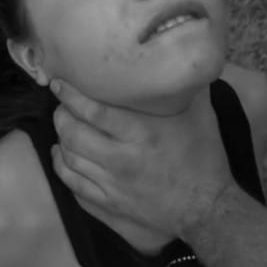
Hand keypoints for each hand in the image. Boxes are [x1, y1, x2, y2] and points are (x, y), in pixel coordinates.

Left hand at [49, 79, 234, 237]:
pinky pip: (74, 186)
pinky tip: (62, 157)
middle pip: (73, 134)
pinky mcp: (110, 204)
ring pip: (69, 160)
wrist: (207, 208)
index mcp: (141, 133)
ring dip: (60, 140)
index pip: (93, 111)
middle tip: (62, 106)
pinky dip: (62, 168)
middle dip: (61, 116)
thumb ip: (187, 86)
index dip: (71, 96)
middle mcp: (121, 158)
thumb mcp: (201, 115)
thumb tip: (182, 58)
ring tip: (62, 127)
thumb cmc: (204, 157)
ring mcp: (112, 184)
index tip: (59, 85)